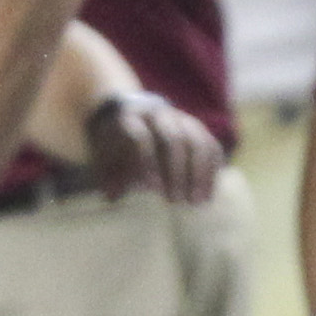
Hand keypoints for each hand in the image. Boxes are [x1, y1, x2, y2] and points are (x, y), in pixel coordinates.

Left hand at [86, 91, 224, 205]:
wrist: (130, 113)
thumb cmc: (114, 143)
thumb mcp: (103, 156)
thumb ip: (108, 175)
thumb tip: (113, 197)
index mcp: (132, 117)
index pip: (143, 136)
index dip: (149, 162)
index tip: (153, 190)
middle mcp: (159, 114)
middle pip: (175, 139)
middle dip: (178, 172)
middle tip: (176, 201)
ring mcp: (181, 119)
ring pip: (199, 141)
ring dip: (200, 174)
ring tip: (197, 202)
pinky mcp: (197, 128)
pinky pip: (211, 146)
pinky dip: (212, 170)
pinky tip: (208, 194)